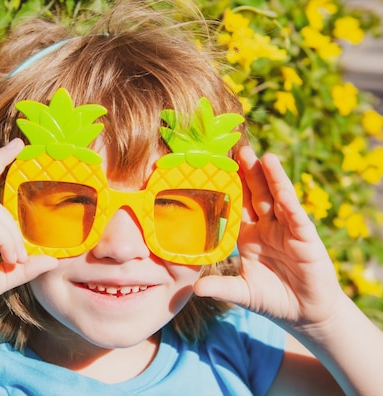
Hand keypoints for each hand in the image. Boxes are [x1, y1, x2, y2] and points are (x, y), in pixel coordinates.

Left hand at [194, 145, 343, 329]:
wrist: (306, 314)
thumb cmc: (273, 300)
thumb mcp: (242, 292)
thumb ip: (221, 287)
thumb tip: (196, 289)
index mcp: (248, 236)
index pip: (235, 207)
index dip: (226, 189)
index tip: (211, 169)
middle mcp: (266, 227)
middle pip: (254, 194)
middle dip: (246, 173)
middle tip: (233, 149)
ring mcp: (286, 229)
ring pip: (275, 197)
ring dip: (268, 177)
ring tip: (258, 155)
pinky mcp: (305, 237)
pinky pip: (294, 213)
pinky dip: (287, 196)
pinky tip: (279, 181)